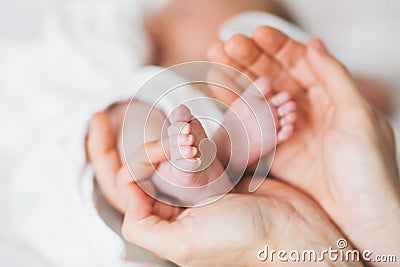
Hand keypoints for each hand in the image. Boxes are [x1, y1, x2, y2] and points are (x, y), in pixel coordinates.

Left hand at [87, 111, 358, 266]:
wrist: (292, 234)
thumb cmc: (242, 242)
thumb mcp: (183, 245)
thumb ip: (143, 225)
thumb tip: (125, 188)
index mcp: (162, 220)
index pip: (120, 183)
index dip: (103, 153)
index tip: (98, 119)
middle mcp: (177, 202)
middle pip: (144, 162)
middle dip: (144, 140)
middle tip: (152, 124)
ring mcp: (200, 184)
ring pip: (172, 149)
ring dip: (169, 132)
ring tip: (176, 117)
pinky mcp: (223, 170)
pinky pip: (200, 144)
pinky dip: (194, 131)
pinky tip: (191, 119)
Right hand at [208, 27, 399, 258]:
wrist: (359, 218)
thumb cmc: (368, 169)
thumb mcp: (358, 117)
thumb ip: (335, 77)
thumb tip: (314, 44)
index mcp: (331, 95)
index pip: (300, 62)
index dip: (277, 46)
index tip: (255, 34)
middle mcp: (307, 109)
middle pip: (274, 75)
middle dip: (250, 58)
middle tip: (226, 44)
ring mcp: (287, 128)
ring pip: (259, 96)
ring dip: (237, 77)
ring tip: (215, 59)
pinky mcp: (274, 150)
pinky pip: (250, 123)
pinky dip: (234, 107)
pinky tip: (219, 89)